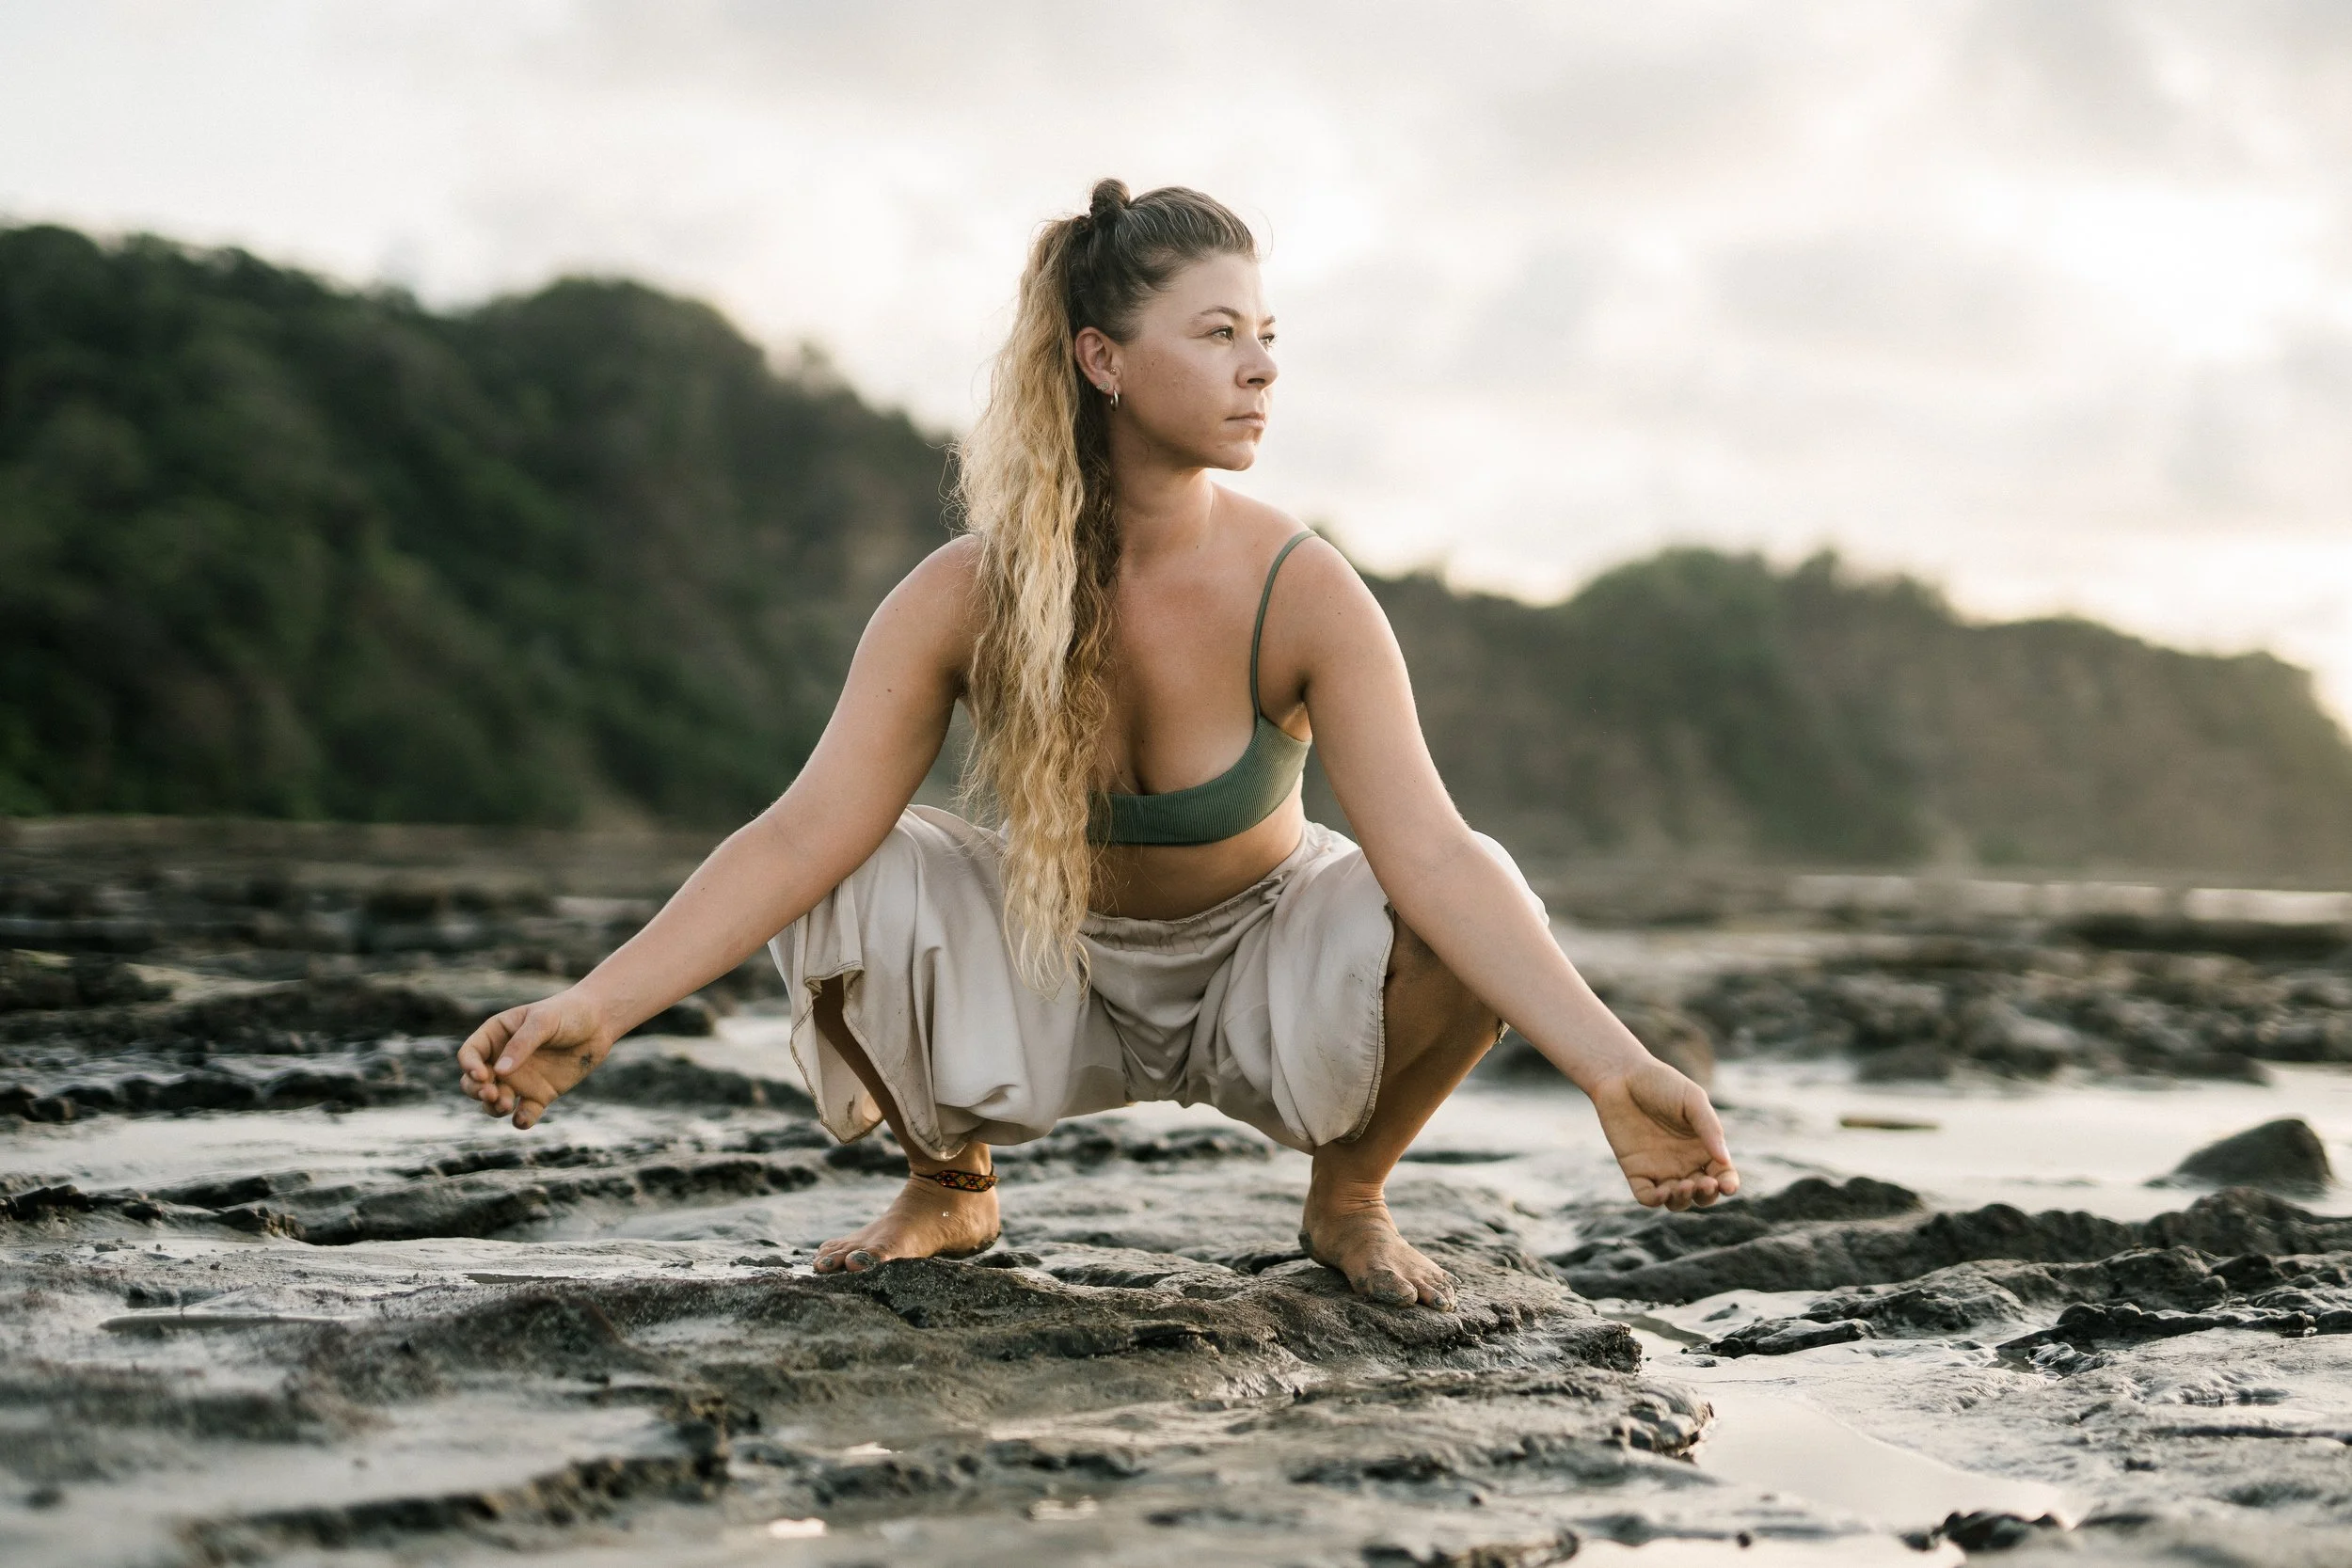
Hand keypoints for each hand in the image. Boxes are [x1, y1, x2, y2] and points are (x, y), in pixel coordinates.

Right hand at [455, 986, 615, 1129]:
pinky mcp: (539, 1095)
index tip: (483, 1075)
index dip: (469, 1066)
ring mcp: (520, 1080)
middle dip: (477, 1091)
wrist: (599, 1023)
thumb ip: (522, 1044)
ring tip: (507, 1105)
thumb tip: (500, 1072)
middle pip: (474, 1083)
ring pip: (494, 1102)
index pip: (470, 1054)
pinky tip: (524, 1119)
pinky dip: (521, 1120)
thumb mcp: (543, 1021)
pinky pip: (524, 1113)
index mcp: (496, 1036)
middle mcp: (503, 1061)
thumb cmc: (568, 1013)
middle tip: (492, 1094)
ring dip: (494, 1108)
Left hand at [1583, 1057, 1739, 1210]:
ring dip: (1683, 1200)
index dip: (1728, 1184)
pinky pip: (1647, 1196)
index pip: (1722, 1175)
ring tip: (1682, 1186)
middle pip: (1702, 1193)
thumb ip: (1709, 1128)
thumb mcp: (1692, 1100)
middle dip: (1706, 1195)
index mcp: (1703, 1147)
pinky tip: (1662, 1191)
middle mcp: (1684, 1163)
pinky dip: (1656, 1200)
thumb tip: (1725, 1160)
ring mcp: (1660, 1169)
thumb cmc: (1662, 1083)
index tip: (1727, 1185)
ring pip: (1676, 1200)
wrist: (1621, 1076)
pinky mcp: (1635, 1170)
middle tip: (1703, 1183)